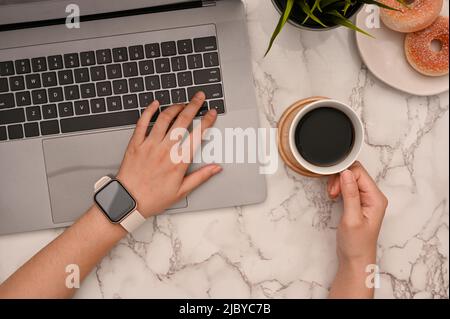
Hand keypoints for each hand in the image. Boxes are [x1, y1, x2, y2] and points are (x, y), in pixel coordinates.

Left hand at [117, 92, 221, 217]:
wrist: (128, 202)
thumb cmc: (153, 199)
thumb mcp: (181, 191)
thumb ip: (201, 177)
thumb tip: (216, 168)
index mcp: (178, 162)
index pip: (197, 135)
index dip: (207, 121)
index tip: (212, 113)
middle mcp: (165, 150)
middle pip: (182, 121)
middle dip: (193, 106)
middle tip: (199, 97)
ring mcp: (149, 145)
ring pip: (164, 119)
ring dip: (175, 107)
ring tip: (182, 103)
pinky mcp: (135, 144)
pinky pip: (142, 123)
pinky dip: (149, 111)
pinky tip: (155, 104)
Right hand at [327, 161, 387, 266]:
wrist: (356, 258)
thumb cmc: (356, 243)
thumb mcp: (351, 218)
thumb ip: (349, 194)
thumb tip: (346, 173)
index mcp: (376, 198)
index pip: (359, 173)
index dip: (343, 176)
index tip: (334, 189)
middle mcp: (373, 196)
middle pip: (355, 173)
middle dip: (340, 179)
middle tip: (332, 193)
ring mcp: (366, 198)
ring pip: (350, 178)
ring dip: (338, 183)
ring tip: (332, 196)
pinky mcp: (358, 201)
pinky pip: (348, 186)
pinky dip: (339, 188)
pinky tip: (334, 196)